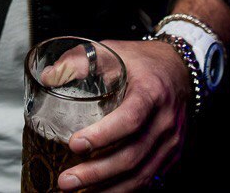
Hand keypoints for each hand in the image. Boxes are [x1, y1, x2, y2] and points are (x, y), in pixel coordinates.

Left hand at [58, 39, 190, 190]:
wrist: (180, 70)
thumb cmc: (143, 62)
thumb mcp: (113, 51)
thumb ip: (80, 61)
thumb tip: (48, 76)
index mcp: (151, 91)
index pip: (129, 119)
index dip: (102, 135)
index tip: (75, 144)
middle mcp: (165, 121)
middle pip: (132, 155)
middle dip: (97, 173)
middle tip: (67, 180)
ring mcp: (172, 142)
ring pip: (141, 175)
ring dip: (108, 189)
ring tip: (78, 192)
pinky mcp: (173, 157)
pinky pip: (150, 180)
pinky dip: (125, 190)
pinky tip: (102, 192)